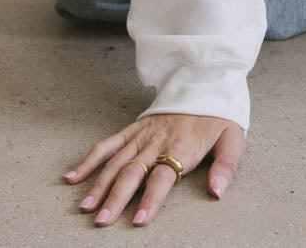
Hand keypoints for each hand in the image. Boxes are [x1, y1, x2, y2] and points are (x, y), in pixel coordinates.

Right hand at [61, 111, 244, 225]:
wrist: (206, 84)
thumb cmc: (218, 117)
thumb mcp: (233, 138)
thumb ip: (226, 166)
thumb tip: (217, 192)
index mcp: (181, 147)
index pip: (164, 176)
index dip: (151, 198)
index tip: (139, 220)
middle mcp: (158, 141)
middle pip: (134, 172)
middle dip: (117, 198)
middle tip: (102, 221)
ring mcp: (142, 135)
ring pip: (117, 162)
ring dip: (100, 185)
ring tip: (86, 207)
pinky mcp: (133, 129)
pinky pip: (108, 144)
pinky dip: (89, 159)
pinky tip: (72, 177)